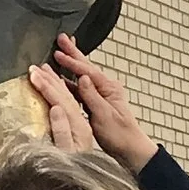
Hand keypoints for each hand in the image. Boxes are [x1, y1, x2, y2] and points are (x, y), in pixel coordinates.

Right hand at [48, 38, 158, 171]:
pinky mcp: (96, 106)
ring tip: (58, 54)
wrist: (130, 150)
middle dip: (73, 54)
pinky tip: (60, 80)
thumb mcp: (105, 115)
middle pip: (86, 68)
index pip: (87, 71)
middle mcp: (105, 89)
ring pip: (81, 78)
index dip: (71, 62)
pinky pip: (79, 91)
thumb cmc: (120, 135)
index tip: (58, 53)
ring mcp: (101, 97)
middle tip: (62, 39)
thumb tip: (82, 78)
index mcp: (109, 88)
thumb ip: (92, 96)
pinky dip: (69, 84)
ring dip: (69, 67)